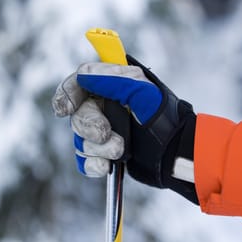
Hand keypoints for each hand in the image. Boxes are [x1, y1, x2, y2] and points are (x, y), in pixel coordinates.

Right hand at [52, 56, 197, 203]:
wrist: (175, 153)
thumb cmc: (164, 118)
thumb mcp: (143, 93)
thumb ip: (114, 79)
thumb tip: (83, 74)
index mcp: (113, 86)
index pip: (79, 83)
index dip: (67, 94)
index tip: (65, 108)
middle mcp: (106, 107)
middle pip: (78, 114)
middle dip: (90, 126)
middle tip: (107, 133)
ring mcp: (105, 131)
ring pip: (81, 139)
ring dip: (98, 147)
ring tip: (121, 150)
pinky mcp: (106, 154)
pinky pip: (85, 160)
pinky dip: (93, 165)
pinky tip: (106, 167)